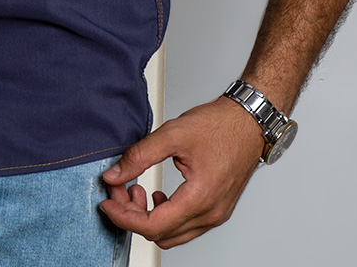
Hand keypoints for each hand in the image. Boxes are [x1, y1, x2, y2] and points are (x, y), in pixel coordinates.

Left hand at [99, 98, 265, 249]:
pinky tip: (158, 195)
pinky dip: (166, 216)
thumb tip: (114, 175)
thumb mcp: (172, 133)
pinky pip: (186, 226)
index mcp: (200, 197)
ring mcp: (216, 214)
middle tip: (119, 189)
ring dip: (149, 217)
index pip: (153, 226)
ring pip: (173, 234)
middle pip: (161, 233)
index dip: (124, 217)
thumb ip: (140, 156)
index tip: (107, 202)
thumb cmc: (219, 125)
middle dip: (132, 215)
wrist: (249, 121)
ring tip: (136, 190)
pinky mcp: (218, 209)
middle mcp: (211, 213)